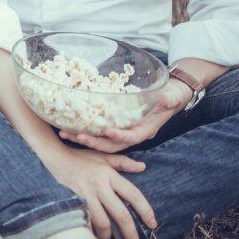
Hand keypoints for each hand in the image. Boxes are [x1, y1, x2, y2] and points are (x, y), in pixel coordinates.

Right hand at [43, 146, 156, 238]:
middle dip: (130, 233)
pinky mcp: (73, 199)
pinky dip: (91, 230)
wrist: (53, 155)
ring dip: (108, 236)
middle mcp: (100, 184)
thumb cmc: (79, 157)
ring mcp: (86, 192)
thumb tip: (143, 167)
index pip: (134, 195)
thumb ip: (122, 163)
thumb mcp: (102, 156)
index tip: (153, 224)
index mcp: (109, 174)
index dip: (146, 211)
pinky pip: (86, 220)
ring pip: (103, 221)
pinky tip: (93, 235)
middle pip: (121, 214)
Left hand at [58, 79, 192, 152]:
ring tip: (65, 134)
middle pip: (113, 144)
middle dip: (95, 142)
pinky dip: (86, 131)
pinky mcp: (117, 124)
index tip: (108, 132)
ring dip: (85, 139)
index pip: (133, 136)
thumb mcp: (173, 95)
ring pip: (103, 141)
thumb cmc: (172, 94)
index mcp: (147, 129)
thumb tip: (166, 98)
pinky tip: (70, 126)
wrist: (171, 94)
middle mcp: (134, 132)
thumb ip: (169, 99)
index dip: (121, 136)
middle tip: (77, 137)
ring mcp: (125, 130)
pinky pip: (100, 132)